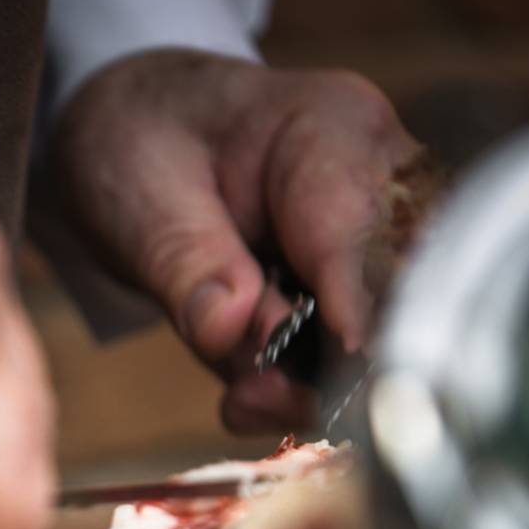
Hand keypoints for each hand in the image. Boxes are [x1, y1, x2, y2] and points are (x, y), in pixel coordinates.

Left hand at [49, 50, 431, 431]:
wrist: (133, 135)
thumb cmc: (140, 140)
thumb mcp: (140, 193)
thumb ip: (187, 262)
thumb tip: (229, 326)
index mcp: (335, 129)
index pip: (361, 226)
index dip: (355, 302)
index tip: (346, 358)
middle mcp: (377, 181)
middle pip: (395, 288)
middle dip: (332, 362)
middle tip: (255, 395)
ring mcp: (372, 239)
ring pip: (378, 333)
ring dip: (311, 385)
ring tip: (243, 399)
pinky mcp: (349, 290)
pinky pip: (342, 355)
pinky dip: (295, 387)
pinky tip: (246, 396)